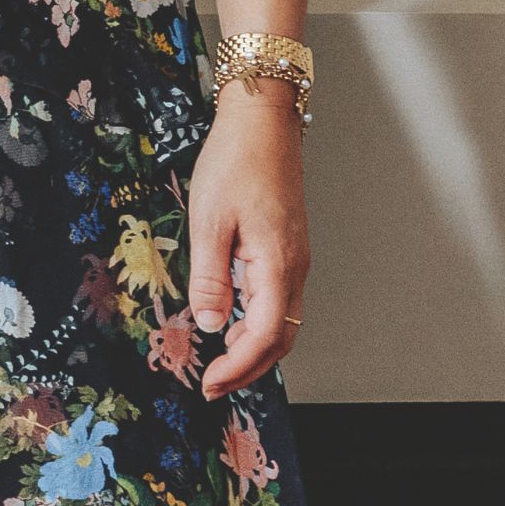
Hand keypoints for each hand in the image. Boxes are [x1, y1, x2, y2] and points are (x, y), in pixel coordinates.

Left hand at [184, 86, 309, 393]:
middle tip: (213, 384)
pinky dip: (258, 322)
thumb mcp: (209, 221)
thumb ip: (210, 278)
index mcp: (278, 263)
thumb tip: (211, 324)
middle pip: (282, 337)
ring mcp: (295, 257)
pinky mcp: (288, 248)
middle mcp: (295, 266)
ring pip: (283, 320)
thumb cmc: (236, 162)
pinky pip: (280, 299)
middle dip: (249, 368)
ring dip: (254, 347)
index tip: (209, 383)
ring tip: (219, 360)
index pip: (264, 336)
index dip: (237, 367)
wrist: (263, 121)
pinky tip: (232, 320)